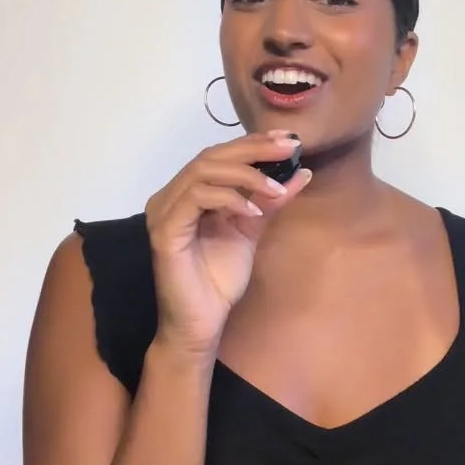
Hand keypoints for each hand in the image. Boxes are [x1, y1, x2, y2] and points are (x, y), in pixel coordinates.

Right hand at [145, 132, 309, 356]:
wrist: (201, 324)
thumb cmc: (219, 280)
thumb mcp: (251, 231)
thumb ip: (269, 201)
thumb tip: (300, 171)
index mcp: (189, 193)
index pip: (220, 156)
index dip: (253, 144)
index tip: (288, 140)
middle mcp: (171, 196)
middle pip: (211, 156)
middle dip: (253, 149)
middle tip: (287, 147)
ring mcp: (164, 212)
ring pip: (203, 172)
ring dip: (245, 175)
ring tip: (276, 188)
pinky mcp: (164, 231)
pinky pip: (196, 199)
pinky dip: (228, 199)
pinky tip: (253, 212)